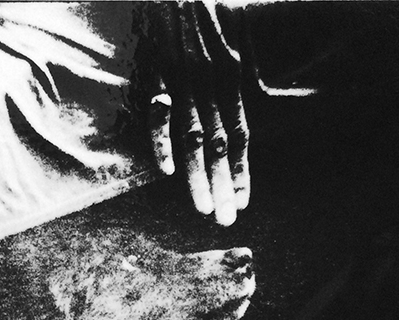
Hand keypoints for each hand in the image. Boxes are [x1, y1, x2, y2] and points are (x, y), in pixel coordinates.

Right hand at [142, 2, 249, 225]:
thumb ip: (228, 80)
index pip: (240, 134)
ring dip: (198, 174)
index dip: (240, 170)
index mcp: (231, 76)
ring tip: (204, 207)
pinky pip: (158, 114)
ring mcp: (183, 78)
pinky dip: (163, 143)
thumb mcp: (224, 43)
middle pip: (220, 143)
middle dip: (223, 184)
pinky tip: (168, 172)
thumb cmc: (199, 11)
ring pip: (193, 136)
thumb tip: (229, 122)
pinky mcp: (156, 70)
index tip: (242, 202)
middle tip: (226, 218)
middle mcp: (212, 81)